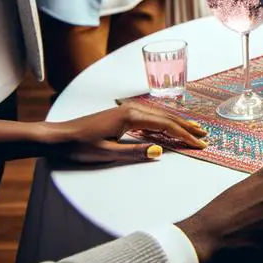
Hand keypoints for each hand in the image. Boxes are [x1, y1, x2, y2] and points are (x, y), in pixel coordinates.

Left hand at [43, 105, 207, 163]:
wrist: (57, 137)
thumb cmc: (79, 146)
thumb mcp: (107, 153)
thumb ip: (135, 152)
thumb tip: (161, 152)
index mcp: (130, 117)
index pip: (166, 126)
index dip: (184, 135)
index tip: (199, 144)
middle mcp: (131, 110)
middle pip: (166, 117)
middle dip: (186, 127)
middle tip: (204, 135)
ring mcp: (126, 111)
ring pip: (159, 116)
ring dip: (177, 123)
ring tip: (193, 129)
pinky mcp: (121, 116)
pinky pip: (149, 117)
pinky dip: (164, 122)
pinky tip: (167, 127)